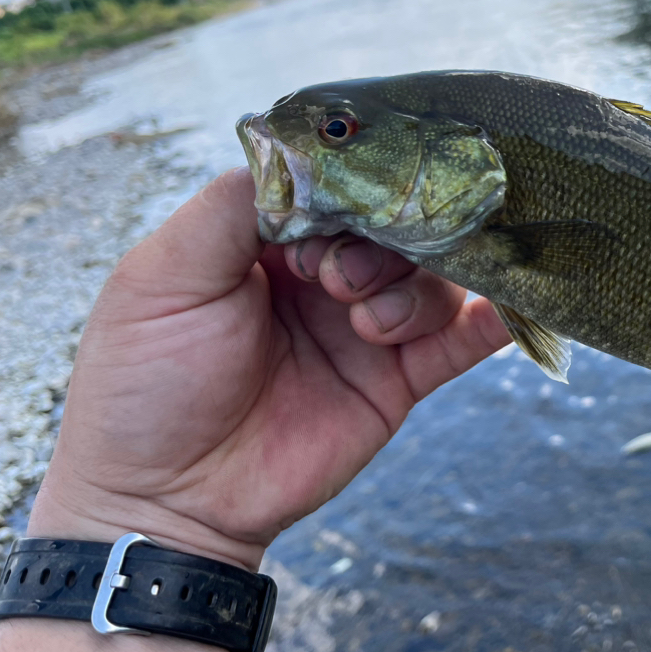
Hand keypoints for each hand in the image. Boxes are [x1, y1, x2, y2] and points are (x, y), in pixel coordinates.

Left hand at [28, 167, 509, 569]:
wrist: (164, 500)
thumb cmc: (144, 382)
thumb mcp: (164, 276)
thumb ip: (234, 207)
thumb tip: (302, 151)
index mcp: (270, 238)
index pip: (338, 183)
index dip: (350, 187)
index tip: (341, 208)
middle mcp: (326, 273)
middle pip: (396, 222)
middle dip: (384, 239)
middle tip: (339, 278)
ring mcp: (367, 326)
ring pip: (433, 276)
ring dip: (412, 288)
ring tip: (366, 325)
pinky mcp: (399, 380)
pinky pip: (462, 341)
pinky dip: (493, 319)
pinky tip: (506, 307)